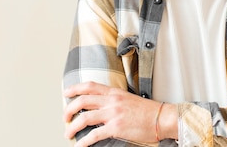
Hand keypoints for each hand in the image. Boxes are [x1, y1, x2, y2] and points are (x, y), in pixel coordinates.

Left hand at [63, 81, 177, 146]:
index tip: (66, 93)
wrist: (161, 118)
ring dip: (72, 127)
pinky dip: (83, 141)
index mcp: (114, 92)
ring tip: (68, 133)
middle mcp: (112, 101)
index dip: (75, 88)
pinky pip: (93, 135)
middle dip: (69, 110)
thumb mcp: (128, 99)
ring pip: (84, 118)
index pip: (90, 86)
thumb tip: (100, 105)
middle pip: (82, 101)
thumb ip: (113, 99)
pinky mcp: (115, 128)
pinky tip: (79, 145)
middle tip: (65, 118)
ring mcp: (113, 114)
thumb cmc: (147, 111)